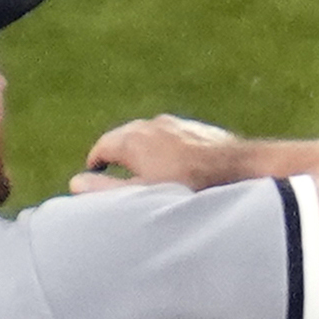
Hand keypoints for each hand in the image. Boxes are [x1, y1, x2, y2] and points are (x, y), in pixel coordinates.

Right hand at [74, 115, 242, 192]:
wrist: (242, 170)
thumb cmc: (192, 187)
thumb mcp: (145, 194)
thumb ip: (108, 191)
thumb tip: (75, 183)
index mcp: (133, 138)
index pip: (102, 147)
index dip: (95, 163)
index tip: (93, 174)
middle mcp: (152, 125)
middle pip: (124, 138)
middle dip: (117, 155)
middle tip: (113, 173)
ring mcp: (176, 124)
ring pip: (150, 137)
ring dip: (142, 152)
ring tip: (143, 172)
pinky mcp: (197, 129)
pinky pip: (172, 139)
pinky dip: (165, 150)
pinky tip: (175, 168)